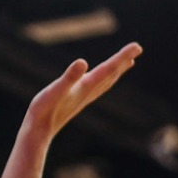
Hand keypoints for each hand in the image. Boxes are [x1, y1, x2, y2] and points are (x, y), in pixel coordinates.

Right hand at [24, 42, 141, 137]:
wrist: (40, 131)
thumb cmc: (45, 109)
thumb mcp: (56, 89)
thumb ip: (69, 77)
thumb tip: (82, 62)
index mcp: (86, 86)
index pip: (109, 68)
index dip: (123, 56)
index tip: (137, 46)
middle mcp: (89, 92)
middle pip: (112, 74)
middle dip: (124, 60)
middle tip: (138, 48)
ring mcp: (84, 97)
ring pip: (107, 81)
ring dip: (117, 71)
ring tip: (128, 62)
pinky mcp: (77, 100)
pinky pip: (98, 87)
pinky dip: (106, 79)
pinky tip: (102, 79)